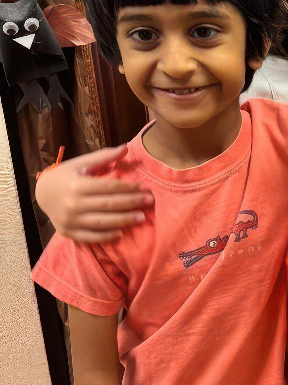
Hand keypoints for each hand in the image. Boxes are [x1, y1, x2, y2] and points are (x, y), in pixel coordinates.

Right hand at [36, 146, 152, 242]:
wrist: (41, 194)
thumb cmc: (65, 176)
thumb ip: (103, 157)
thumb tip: (125, 148)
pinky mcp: (68, 232)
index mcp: (77, 185)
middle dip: (132, 203)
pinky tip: (121, 232)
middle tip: (150, 201)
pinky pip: (91, 237)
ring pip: (103, 222)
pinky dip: (106, 236)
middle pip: (109, 205)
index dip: (129, 187)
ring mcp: (70, 220)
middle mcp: (73, 204)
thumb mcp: (80, 163)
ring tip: (142, 217)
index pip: (109, 187)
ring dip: (124, 221)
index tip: (145, 188)